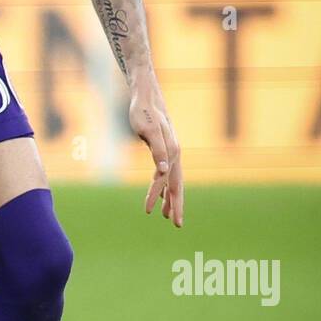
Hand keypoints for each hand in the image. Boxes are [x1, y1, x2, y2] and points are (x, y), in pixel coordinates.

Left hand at [129, 83, 183, 227]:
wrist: (146, 95)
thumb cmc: (143, 111)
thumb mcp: (148, 130)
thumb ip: (157, 149)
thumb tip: (164, 170)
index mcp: (172, 151)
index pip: (166, 181)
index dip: (159, 197)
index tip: (149, 212)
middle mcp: (174, 154)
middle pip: (177, 185)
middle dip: (176, 205)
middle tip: (177, 225)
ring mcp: (171, 152)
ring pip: (173, 181)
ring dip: (171, 199)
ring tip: (168, 216)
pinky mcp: (164, 149)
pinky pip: (167, 173)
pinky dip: (164, 186)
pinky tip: (161, 193)